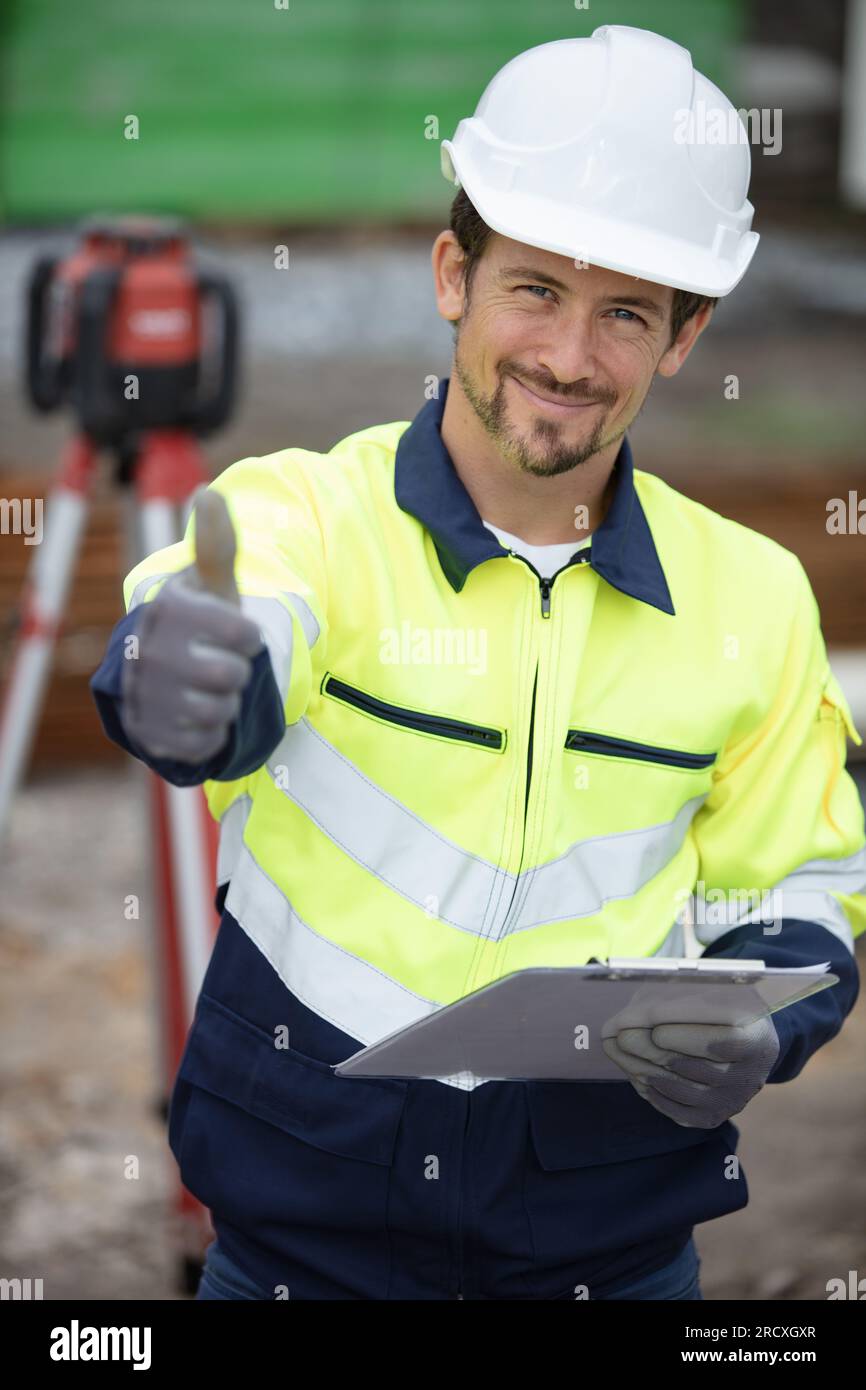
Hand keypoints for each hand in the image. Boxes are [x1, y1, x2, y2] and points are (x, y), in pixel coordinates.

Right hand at [120, 489, 263, 762]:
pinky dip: (209, 734)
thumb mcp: (212, 585)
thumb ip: (217, 543)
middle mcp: (150, 651)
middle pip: (232, 676)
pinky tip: (194, 715)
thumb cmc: (198, 624)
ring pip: (220, 711)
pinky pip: (205, 742)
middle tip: (215, 664)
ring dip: (223, 704)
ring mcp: (146, 695)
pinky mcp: (149, 733)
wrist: (158, 674)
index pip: (246, 636)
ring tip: (203, 689)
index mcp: (170, 611)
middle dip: (234, 674)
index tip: (230, 634)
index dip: (247, 638)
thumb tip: (208, 492)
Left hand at [601, 1016, 780, 1128]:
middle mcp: (749, 1076)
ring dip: (642, 1067)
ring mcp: (731, 1101)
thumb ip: (675, 1001)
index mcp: (757, 1039)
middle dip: (649, 1048)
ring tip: (619, 1048)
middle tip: (619, 1034)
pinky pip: (675, 1110)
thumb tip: (628, 1018)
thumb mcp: (707, 995)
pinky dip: (651, 1090)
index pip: (720, 1042)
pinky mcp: (712, 1118)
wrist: (743, 1043)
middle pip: (692, 1066)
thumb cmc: (716, 1009)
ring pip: (679, 1087)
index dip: (682, 1033)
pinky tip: (635, 1071)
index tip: (649, 1021)